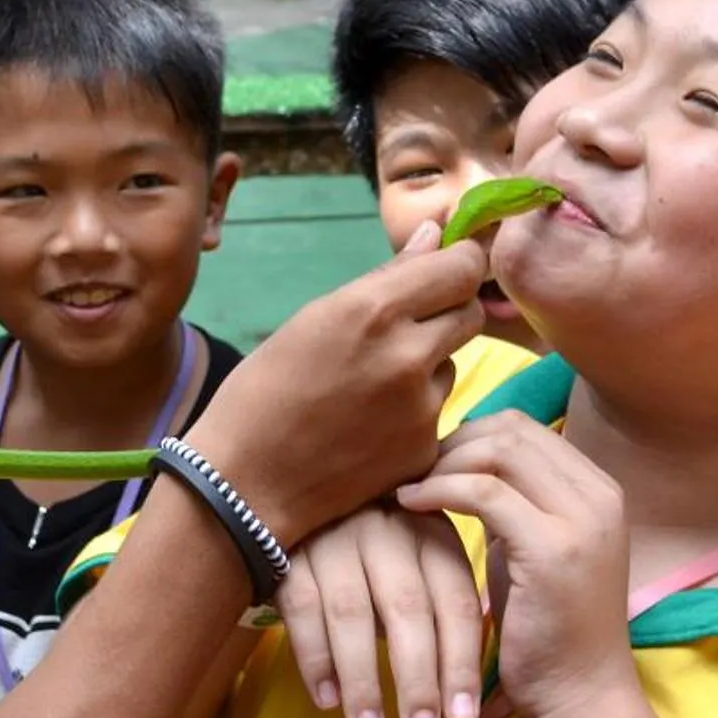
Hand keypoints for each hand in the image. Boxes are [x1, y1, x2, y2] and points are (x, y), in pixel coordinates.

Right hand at [189, 223, 484, 546]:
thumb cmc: (264, 389)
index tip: (447, 267)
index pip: (461, 266)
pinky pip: (439, 407)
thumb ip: (387, 278)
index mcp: (373, 309)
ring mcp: (422, 406)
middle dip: (449, 309)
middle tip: (409, 322)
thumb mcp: (315, 318)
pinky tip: (371, 422)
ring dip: (429, 360)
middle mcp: (408, 354)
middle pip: (470, 310)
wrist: (246, 482)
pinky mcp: (426, 447)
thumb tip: (437, 235)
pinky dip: (415, 407)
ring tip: (372, 382)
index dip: (459, 263)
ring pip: (453, 360)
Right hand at [280, 503, 484, 717]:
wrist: (305, 495)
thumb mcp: (418, 562)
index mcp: (432, 534)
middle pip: (407, 610)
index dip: (461, 664)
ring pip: (352, 614)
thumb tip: (460, 696)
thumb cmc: (378, 550)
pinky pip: (303, 609)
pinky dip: (315, 658)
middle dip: (417, 682)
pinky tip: (327, 701)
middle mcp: (387, 530)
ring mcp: (335, 536)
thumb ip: (439, 611)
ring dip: (363, 683)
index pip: (456, 603)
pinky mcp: (289, 548)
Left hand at [396, 409, 631, 717]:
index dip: (469, 435)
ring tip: (407, 488)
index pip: (525, 428)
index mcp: (598, 490)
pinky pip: (483, 493)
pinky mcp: (552, 548)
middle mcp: (599, 494)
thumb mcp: (532, 551)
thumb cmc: (547, 630)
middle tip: (412, 472)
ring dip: (442, 463)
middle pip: (510, 430)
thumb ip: (512, 504)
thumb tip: (459, 462)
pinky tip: (410, 506)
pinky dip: (439, 490)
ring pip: (497, 452)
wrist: (580, 697)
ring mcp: (582, 519)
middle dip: (452, 443)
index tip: (430, 462)